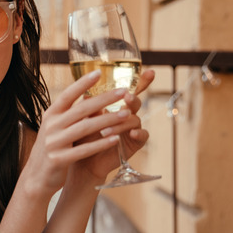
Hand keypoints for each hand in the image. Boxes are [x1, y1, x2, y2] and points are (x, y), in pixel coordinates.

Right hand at [21, 70, 139, 199]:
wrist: (35, 178)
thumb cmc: (51, 149)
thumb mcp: (54, 128)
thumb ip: (67, 114)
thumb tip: (87, 96)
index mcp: (50, 115)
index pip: (67, 95)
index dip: (82, 83)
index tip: (99, 72)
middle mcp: (51, 126)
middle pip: (81, 109)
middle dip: (105, 99)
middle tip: (124, 91)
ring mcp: (54, 143)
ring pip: (86, 128)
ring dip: (108, 120)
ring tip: (127, 114)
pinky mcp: (59, 159)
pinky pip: (84, 150)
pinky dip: (101, 144)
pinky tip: (115, 139)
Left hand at [68, 69, 155, 184]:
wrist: (82, 161)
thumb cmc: (81, 137)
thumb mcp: (81, 119)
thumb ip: (87, 105)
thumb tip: (85, 90)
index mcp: (115, 105)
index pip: (129, 90)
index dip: (142, 80)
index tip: (151, 71)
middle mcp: (126, 114)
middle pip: (135, 101)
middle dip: (132, 98)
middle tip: (126, 97)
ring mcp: (132, 128)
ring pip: (135, 119)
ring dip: (121, 122)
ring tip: (106, 130)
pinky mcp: (134, 143)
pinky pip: (142, 136)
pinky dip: (138, 133)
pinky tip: (131, 133)